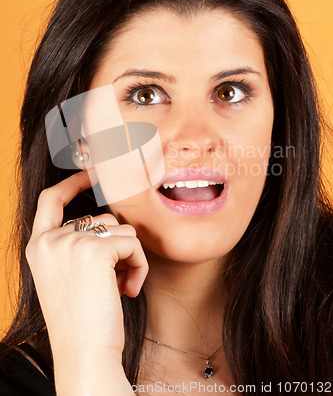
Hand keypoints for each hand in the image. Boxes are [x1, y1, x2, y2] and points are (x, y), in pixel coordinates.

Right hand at [25, 170, 147, 390]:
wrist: (84, 354)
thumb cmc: (82, 320)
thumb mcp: (68, 275)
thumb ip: (78, 245)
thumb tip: (113, 222)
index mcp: (38, 246)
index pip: (50, 200)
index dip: (71, 183)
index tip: (90, 173)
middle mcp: (50, 240)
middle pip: (102, 219)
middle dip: (117, 246)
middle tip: (115, 279)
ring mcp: (71, 242)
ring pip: (122, 230)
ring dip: (129, 258)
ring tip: (118, 287)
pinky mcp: (95, 249)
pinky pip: (133, 244)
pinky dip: (138, 266)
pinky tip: (127, 290)